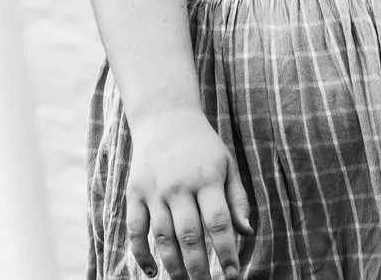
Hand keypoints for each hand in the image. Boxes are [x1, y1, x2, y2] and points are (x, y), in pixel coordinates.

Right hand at [124, 109, 252, 279]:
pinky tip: (152, 271)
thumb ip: (238, 199)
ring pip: (162, 237)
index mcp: (207, 178)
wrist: (165, 117)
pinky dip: (141, 253)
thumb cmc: (202, 146)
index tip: (233, 275)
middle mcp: (179, 185)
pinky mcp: (134, 192)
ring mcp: (154, 190)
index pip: (218, 222)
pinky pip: (135, 229)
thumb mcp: (227, 164)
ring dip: (173, 266)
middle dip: (200, 267)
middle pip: (189, 235)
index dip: (227, 252)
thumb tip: (246, 232)